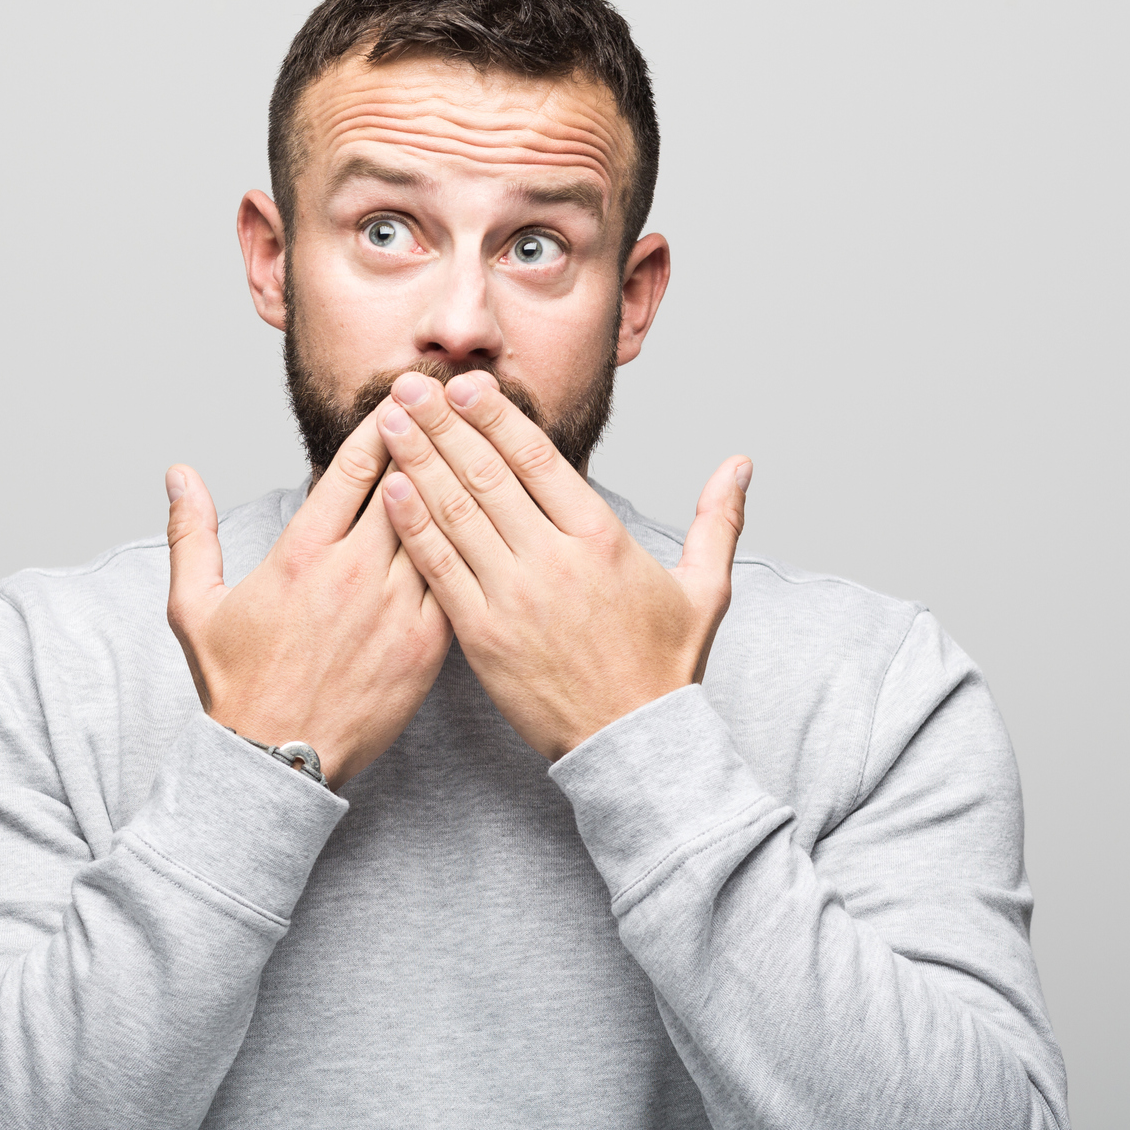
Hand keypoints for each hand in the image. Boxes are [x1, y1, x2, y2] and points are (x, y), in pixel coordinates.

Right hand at [165, 406, 450, 788]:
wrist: (276, 764)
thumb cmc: (235, 685)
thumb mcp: (194, 607)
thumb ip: (192, 533)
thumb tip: (179, 474)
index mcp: (300, 556)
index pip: (352, 470)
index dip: (382, 426)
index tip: (400, 398)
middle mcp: (352, 575)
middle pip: (405, 485)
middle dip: (427, 438)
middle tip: (449, 401)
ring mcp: (394, 610)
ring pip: (439, 528)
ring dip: (455, 484)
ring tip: (478, 444)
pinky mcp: (425, 645)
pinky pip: (455, 580)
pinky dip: (469, 546)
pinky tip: (486, 521)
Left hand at [375, 370, 750, 760]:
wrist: (633, 744)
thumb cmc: (665, 668)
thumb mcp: (705, 590)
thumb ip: (717, 520)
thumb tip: (741, 464)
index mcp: (601, 539)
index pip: (538, 460)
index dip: (497, 417)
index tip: (468, 385)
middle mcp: (553, 560)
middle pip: (487, 474)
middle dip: (443, 423)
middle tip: (410, 384)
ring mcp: (513, 597)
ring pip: (455, 512)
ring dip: (418, 459)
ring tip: (389, 419)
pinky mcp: (482, 635)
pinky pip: (439, 568)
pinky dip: (413, 524)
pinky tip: (389, 487)